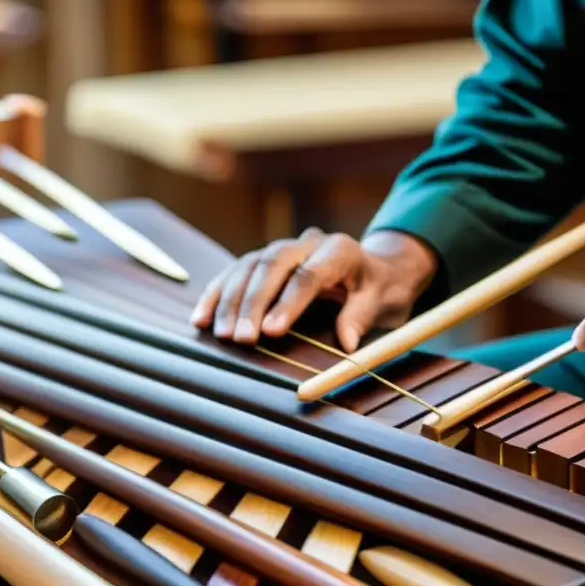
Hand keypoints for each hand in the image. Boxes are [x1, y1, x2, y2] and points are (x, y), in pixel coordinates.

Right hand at [191, 228, 437, 352]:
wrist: (375, 270)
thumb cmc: (380, 290)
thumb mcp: (384, 302)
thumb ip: (362, 316)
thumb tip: (346, 342)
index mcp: (340, 250)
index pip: (309, 273)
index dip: (289, 302)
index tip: (272, 331)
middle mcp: (307, 242)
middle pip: (272, 265)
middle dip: (253, 302)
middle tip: (242, 339)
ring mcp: (282, 249)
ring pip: (248, 266)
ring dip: (230, 301)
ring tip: (221, 335)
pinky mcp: (263, 260)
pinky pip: (234, 273)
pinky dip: (216, 295)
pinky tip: (200, 319)